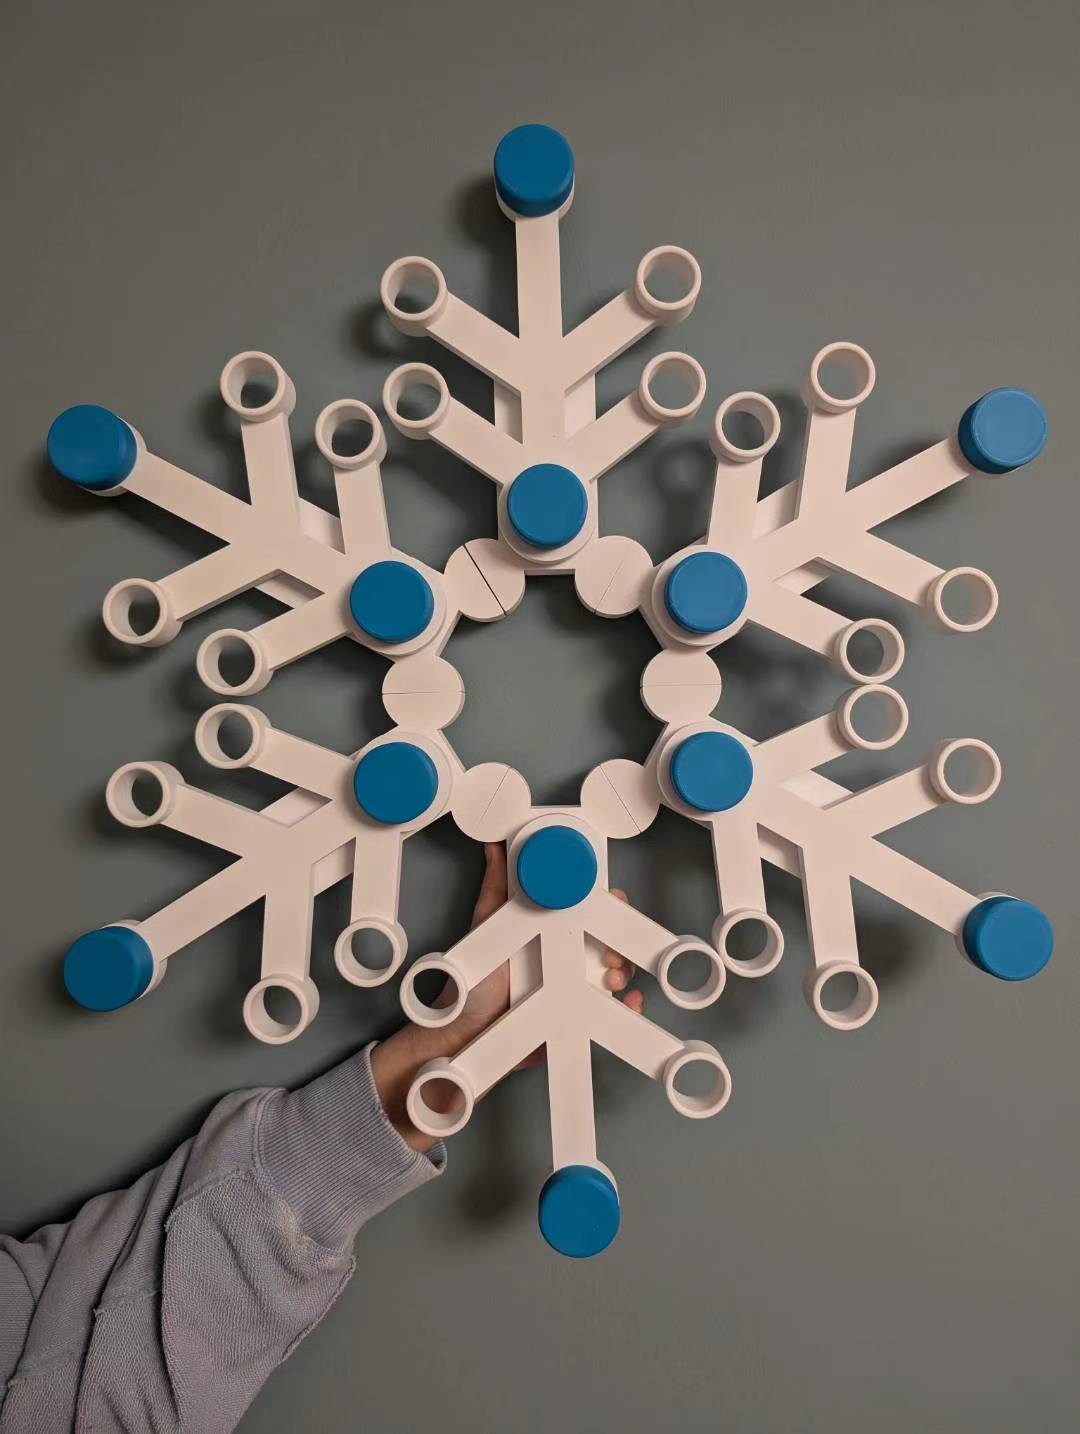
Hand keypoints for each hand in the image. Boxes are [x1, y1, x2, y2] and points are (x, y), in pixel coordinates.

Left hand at [371, 843, 641, 1151]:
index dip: (604, 901)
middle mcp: (567, 953)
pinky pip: (610, 1008)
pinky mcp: (577, 1014)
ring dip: (624, 972)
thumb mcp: (487, 925)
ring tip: (613, 979)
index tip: (612, 899)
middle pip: (609, 938)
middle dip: (620, 940)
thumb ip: (496, 886)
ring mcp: (574, 984)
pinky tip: (627, 1002)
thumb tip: (494, 842)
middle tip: (611, 950)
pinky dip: (627, 1004)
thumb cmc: (474, 977)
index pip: (587, 907)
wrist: (464, 1031)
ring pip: (615, 971)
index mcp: (550, 927)